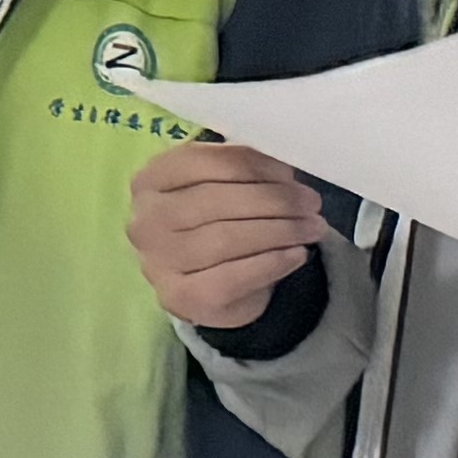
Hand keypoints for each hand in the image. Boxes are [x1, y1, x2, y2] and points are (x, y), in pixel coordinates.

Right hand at [128, 141, 331, 331]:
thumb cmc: (218, 224)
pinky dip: (271, 263)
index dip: (253, 164)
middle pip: (215, 200)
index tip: (289, 173)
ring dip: (280, 231)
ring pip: (225, 239)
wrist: (209, 287)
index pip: (202, 162)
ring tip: (313, 227)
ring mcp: (156, 261)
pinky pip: (232, 277)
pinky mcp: (180, 297)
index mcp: (149, 180)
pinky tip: (297, 255)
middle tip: (311, 202)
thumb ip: (242, 168)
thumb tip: (281, 160)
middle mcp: (145, 219)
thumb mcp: (223, 186)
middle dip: (273, 200)